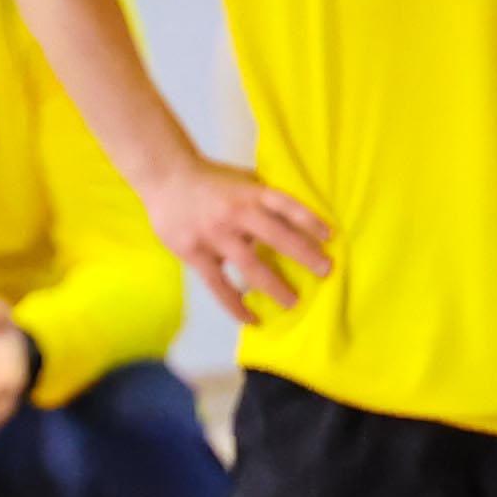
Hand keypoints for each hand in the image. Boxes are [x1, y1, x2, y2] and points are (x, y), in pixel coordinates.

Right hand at [146, 154, 335, 321]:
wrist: (165, 177)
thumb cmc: (210, 179)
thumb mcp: (240, 179)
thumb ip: (262, 197)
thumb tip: (297, 217)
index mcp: (249, 192)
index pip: (285, 204)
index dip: (308, 220)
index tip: (330, 236)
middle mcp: (235, 212)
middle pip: (275, 236)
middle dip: (304, 254)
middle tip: (325, 271)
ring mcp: (215, 234)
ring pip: (250, 265)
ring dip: (275, 286)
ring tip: (292, 302)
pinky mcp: (195, 253)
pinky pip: (219, 286)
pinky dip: (236, 305)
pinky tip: (251, 318)